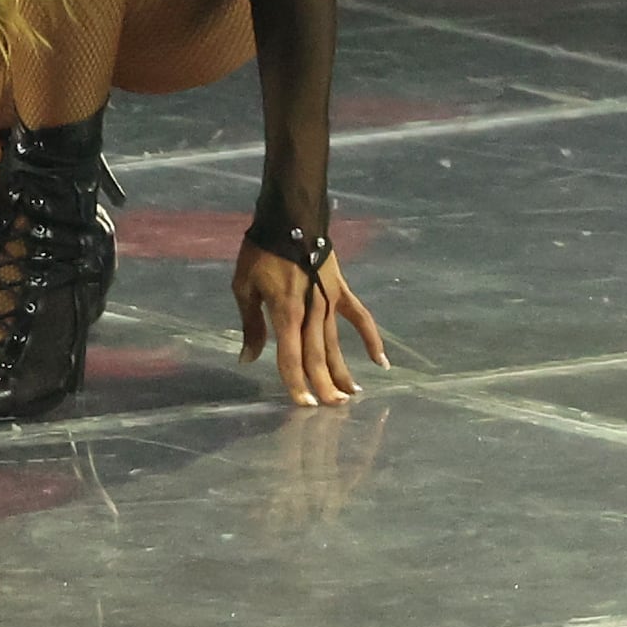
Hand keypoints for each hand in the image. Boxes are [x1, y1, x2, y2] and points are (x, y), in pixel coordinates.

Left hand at [237, 245, 391, 406]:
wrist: (290, 217)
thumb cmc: (262, 252)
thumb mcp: (244, 286)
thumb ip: (251, 325)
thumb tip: (248, 359)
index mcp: (286, 311)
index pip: (290, 357)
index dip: (295, 383)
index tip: (302, 406)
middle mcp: (311, 311)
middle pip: (317, 356)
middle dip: (323, 385)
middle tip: (332, 409)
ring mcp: (330, 301)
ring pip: (336, 344)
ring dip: (343, 371)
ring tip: (351, 396)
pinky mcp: (341, 291)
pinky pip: (360, 317)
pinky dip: (372, 339)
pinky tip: (381, 361)